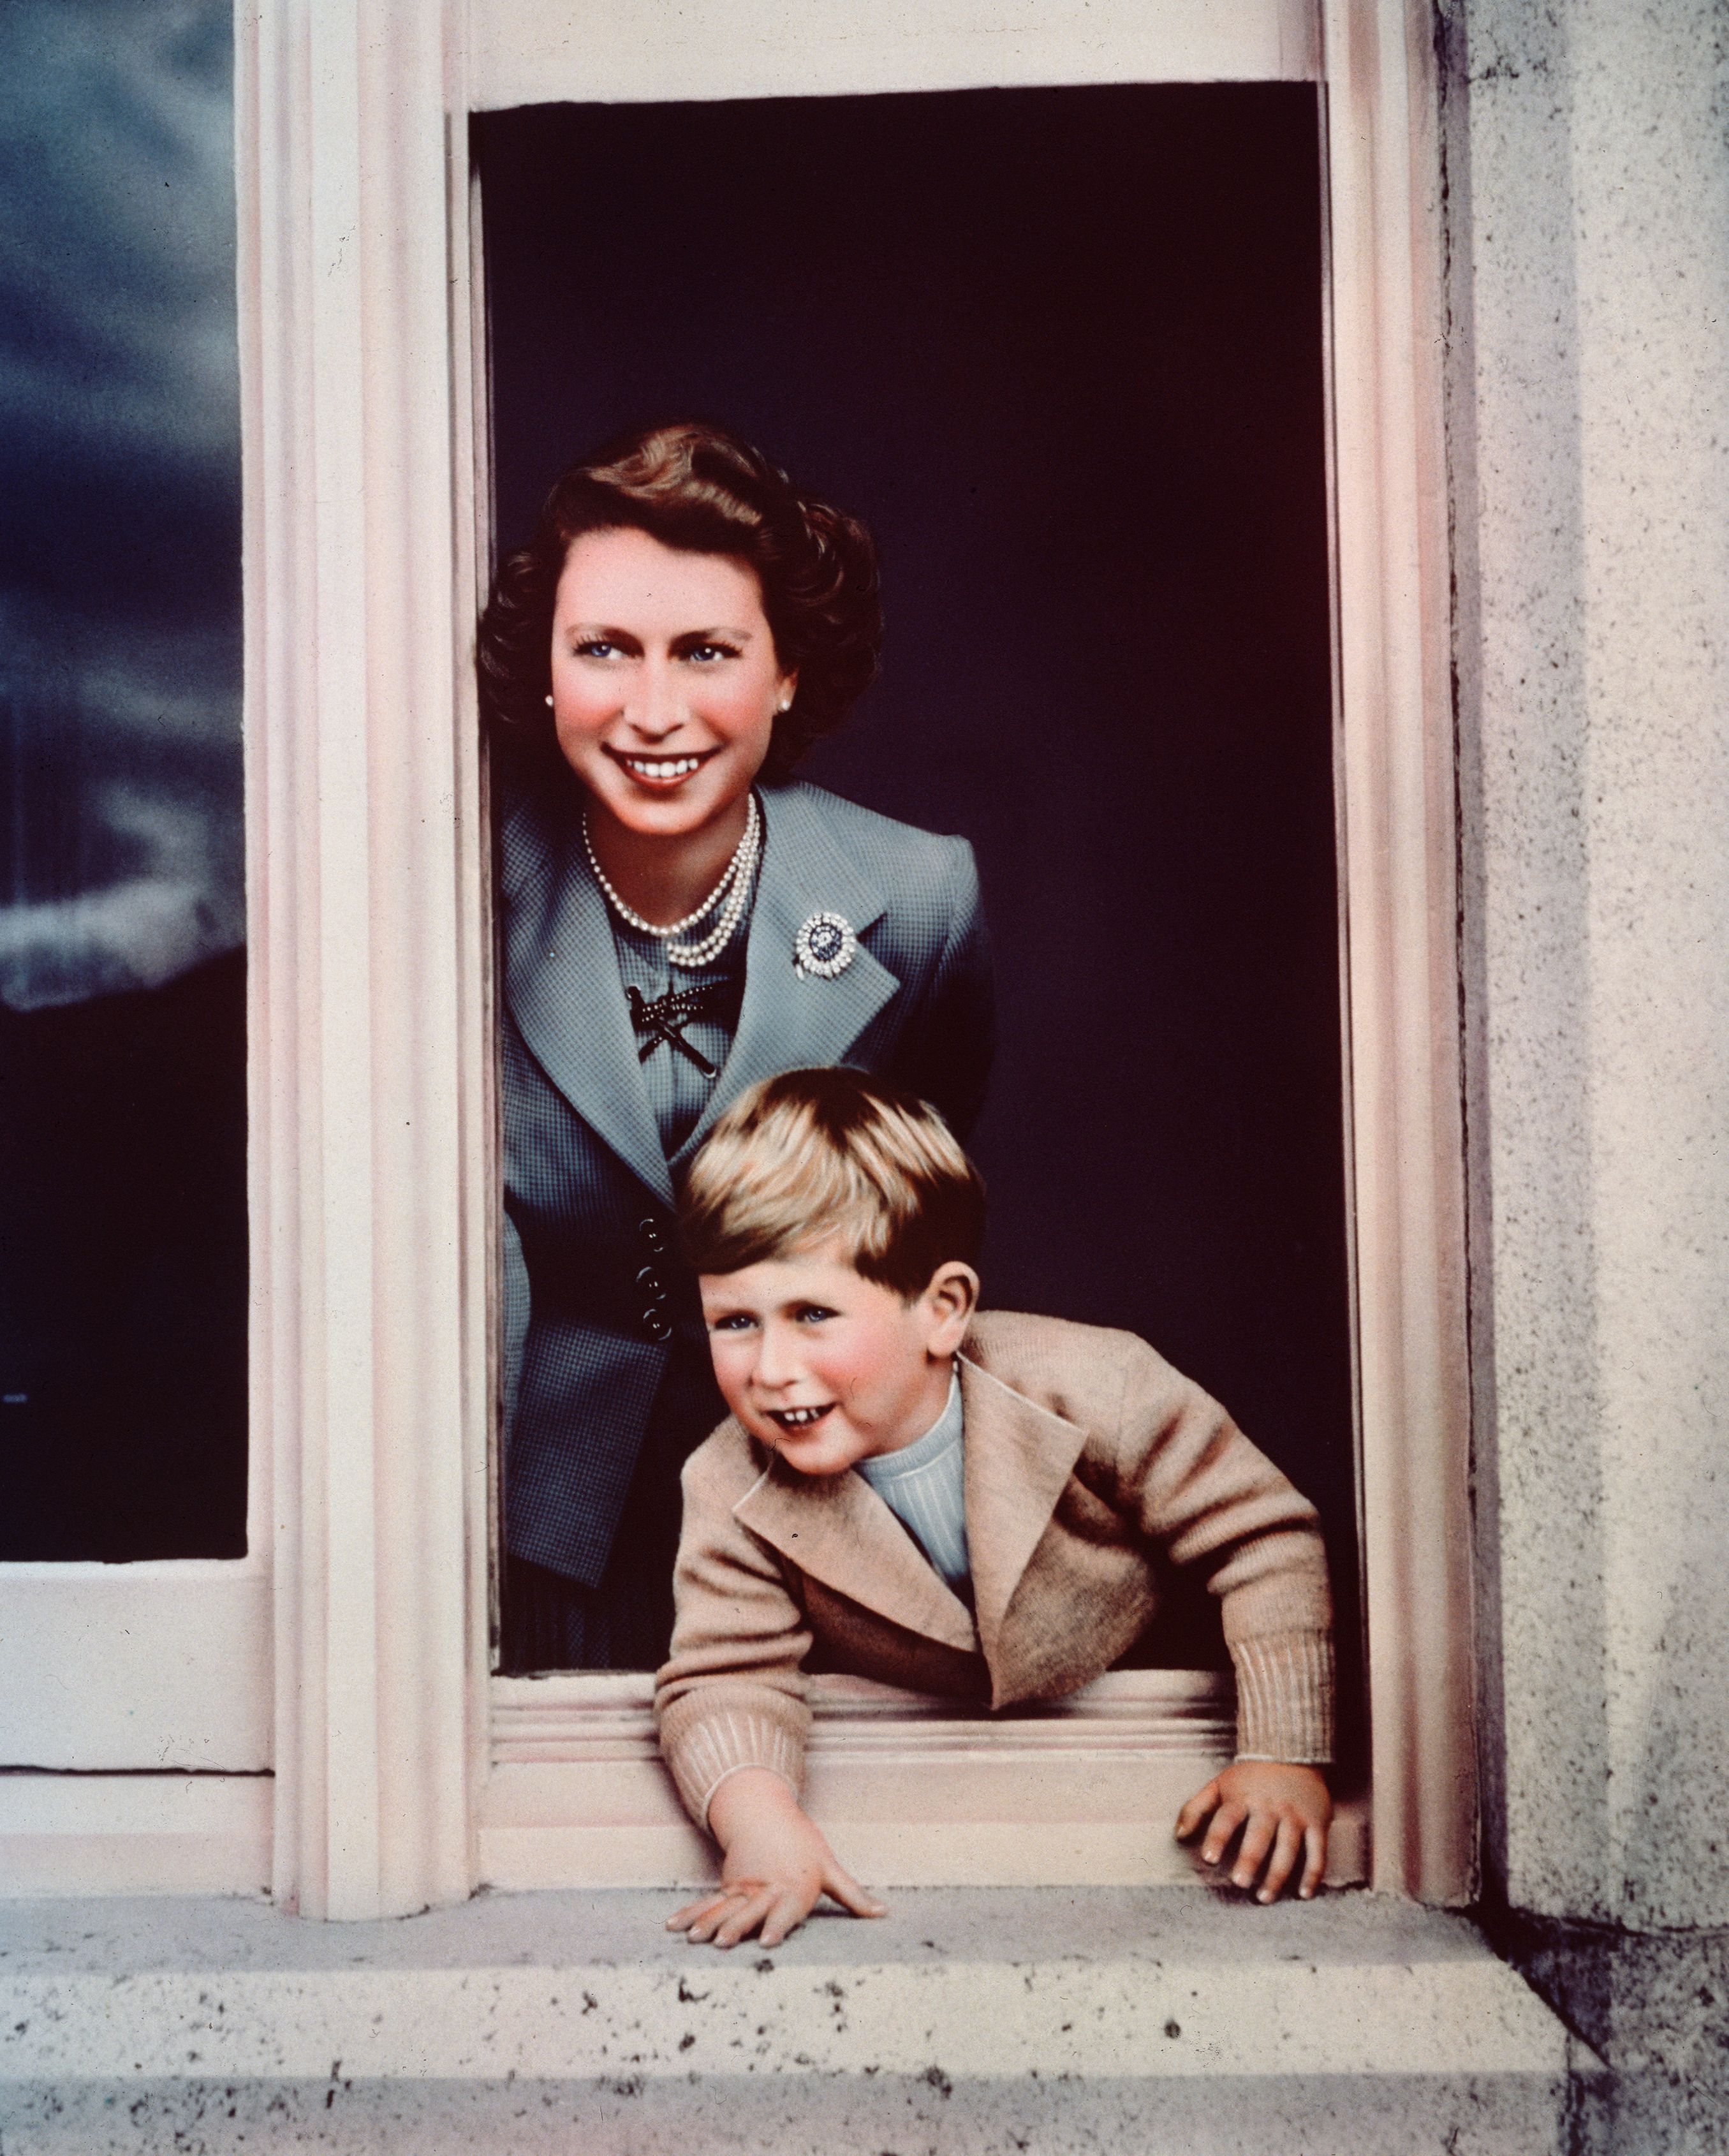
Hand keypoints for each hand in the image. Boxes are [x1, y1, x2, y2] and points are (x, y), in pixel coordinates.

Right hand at [666, 1769, 885, 1948]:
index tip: (766, 1942)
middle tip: (721, 1944)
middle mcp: (767, 1888)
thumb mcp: (830, 1867)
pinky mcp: (727, 1886)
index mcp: (794, 1887)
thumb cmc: (805, 1846)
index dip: (776, 1926)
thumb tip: (884, 1914)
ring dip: (707, 1922)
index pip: (785, 1910)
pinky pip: (707, 1902)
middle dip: (735, 1927)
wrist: (767, 1814)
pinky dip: (690, 1913)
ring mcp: (743, 1887)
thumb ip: (853, 1895)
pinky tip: (672, 1926)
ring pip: (723, 1907)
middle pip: (749, 1910)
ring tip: (692, 1938)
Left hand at [1175, 1760, 1330, 1901]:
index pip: (1227, 1819)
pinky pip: (1317, 1852)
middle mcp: (1269, 1807)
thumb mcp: (1219, 1784)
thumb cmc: (1250, 1776)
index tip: (1209, 1860)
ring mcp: (1294, 1816)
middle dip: (1249, 1860)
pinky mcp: (1316, 1823)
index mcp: (1243, 1797)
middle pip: (1259, 1836)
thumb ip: (1196, 1808)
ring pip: (1287, 1848)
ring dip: (1277, 1875)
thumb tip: (1178, 1836)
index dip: (1217, 1838)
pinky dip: (1313, 1874)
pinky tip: (1304, 1894)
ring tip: (1264, 1896)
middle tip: (1239, 1882)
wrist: (1291, 1752)